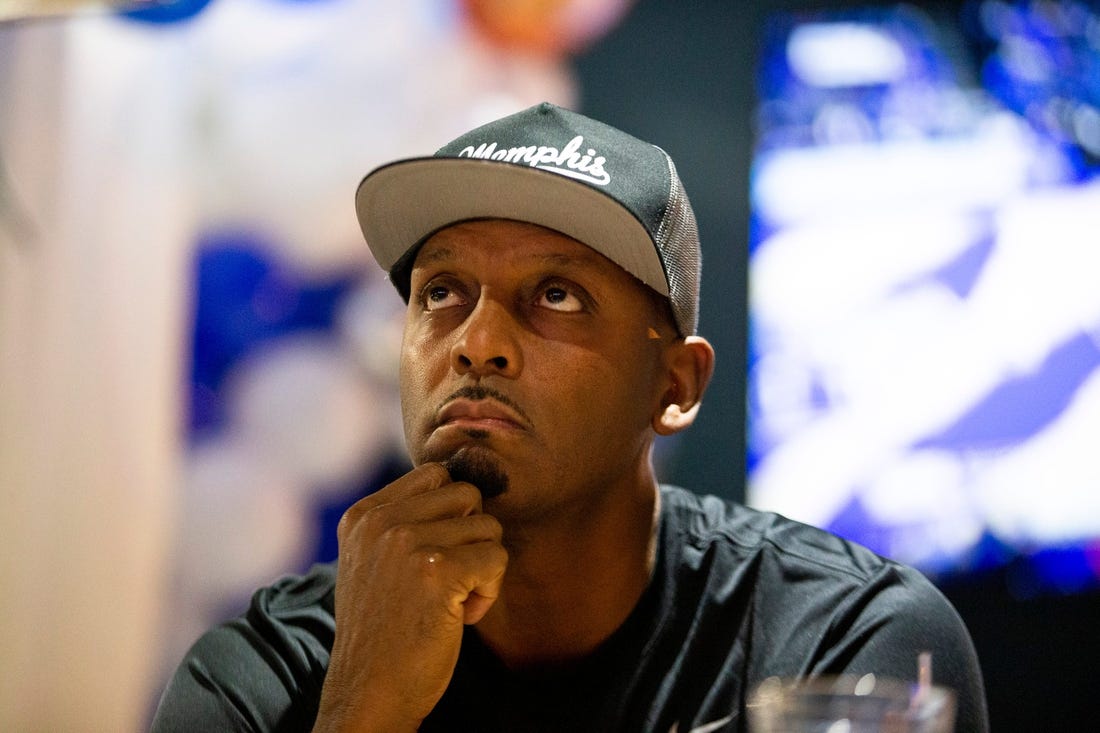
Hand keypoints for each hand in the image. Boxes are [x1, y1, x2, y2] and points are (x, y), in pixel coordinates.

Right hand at [312, 463, 507, 732]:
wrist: (369, 693)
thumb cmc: (384, 632)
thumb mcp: (373, 562)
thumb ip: (402, 521)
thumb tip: (465, 486)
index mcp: (363, 515)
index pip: (434, 475)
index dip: (451, 515)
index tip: (434, 559)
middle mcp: (381, 521)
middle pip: (467, 494)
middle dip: (471, 536)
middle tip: (450, 580)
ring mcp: (407, 543)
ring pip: (488, 526)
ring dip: (482, 567)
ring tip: (451, 602)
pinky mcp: (438, 571)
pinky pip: (497, 557)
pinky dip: (489, 591)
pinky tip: (460, 616)